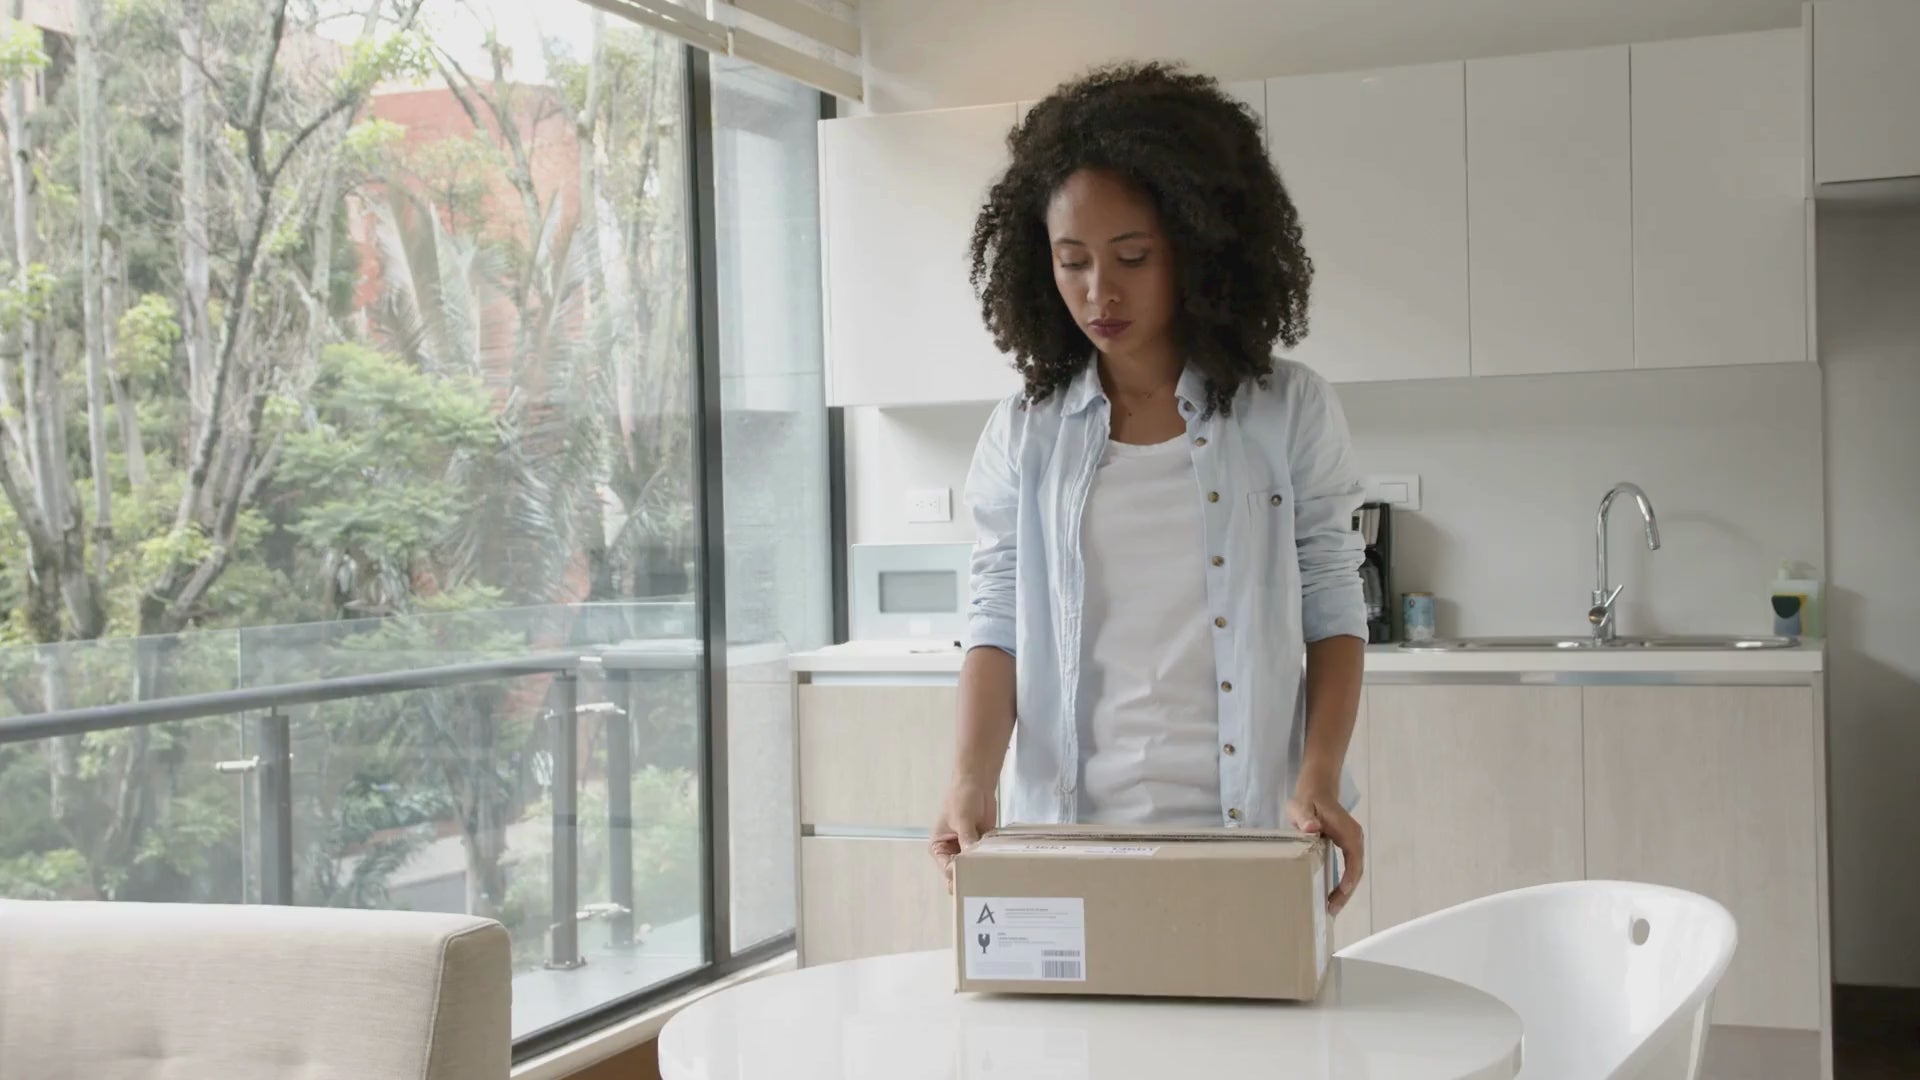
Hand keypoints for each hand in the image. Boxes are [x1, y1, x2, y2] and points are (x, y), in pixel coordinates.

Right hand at [930, 778, 996, 893]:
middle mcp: (951, 851)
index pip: (946, 868)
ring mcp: (966, 849)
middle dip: (970, 877)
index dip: (958, 874)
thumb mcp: (962, 819)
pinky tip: (1000, 862)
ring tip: (994, 873)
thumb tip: (972, 858)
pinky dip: (991, 860)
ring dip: (982, 869)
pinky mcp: (980, 845)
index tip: (972, 876)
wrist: (977, 783)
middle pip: (959, 872)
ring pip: (973, 868)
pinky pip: (985, 858)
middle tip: (983, 882)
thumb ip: (967, 838)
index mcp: (939, 847)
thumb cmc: (961, 798)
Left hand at [1285, 779, 1363, 914]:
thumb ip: (1305, 817)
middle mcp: (1355, 838)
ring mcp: (1352, 842)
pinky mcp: (1347, 845)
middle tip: (1332, 910)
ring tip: (1331, 907)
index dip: (1348, 879)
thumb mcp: (1301, 807)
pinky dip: (1343, 881)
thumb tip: (1312, 828)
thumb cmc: (1308, 799)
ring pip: (1353, 870)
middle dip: (1346, 892)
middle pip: (1356, 870)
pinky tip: (1332, 893)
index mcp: (1348, 831)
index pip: (1353, 860)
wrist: (1317, 788)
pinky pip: (1349, 867)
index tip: (1340, 895)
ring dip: (1345, 890)